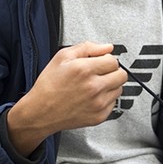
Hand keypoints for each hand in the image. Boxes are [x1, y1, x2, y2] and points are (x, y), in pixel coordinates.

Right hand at [6, 42, 126, 154]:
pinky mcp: (99, 116)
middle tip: (101, 73)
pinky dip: (106, 98)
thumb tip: (107, 47)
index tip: (100, 62)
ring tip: (95, 85)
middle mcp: (94, 87)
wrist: (41, 112)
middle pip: (121, 75)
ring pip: (119, 88)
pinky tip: (93, 96)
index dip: (106, 59)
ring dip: (110, 85)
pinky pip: (113, 103)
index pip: (113, 60)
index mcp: (84, 70)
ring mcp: (98, 103)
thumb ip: (87, 47)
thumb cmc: (49, 85)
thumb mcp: (62, 57)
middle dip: (113, 71)